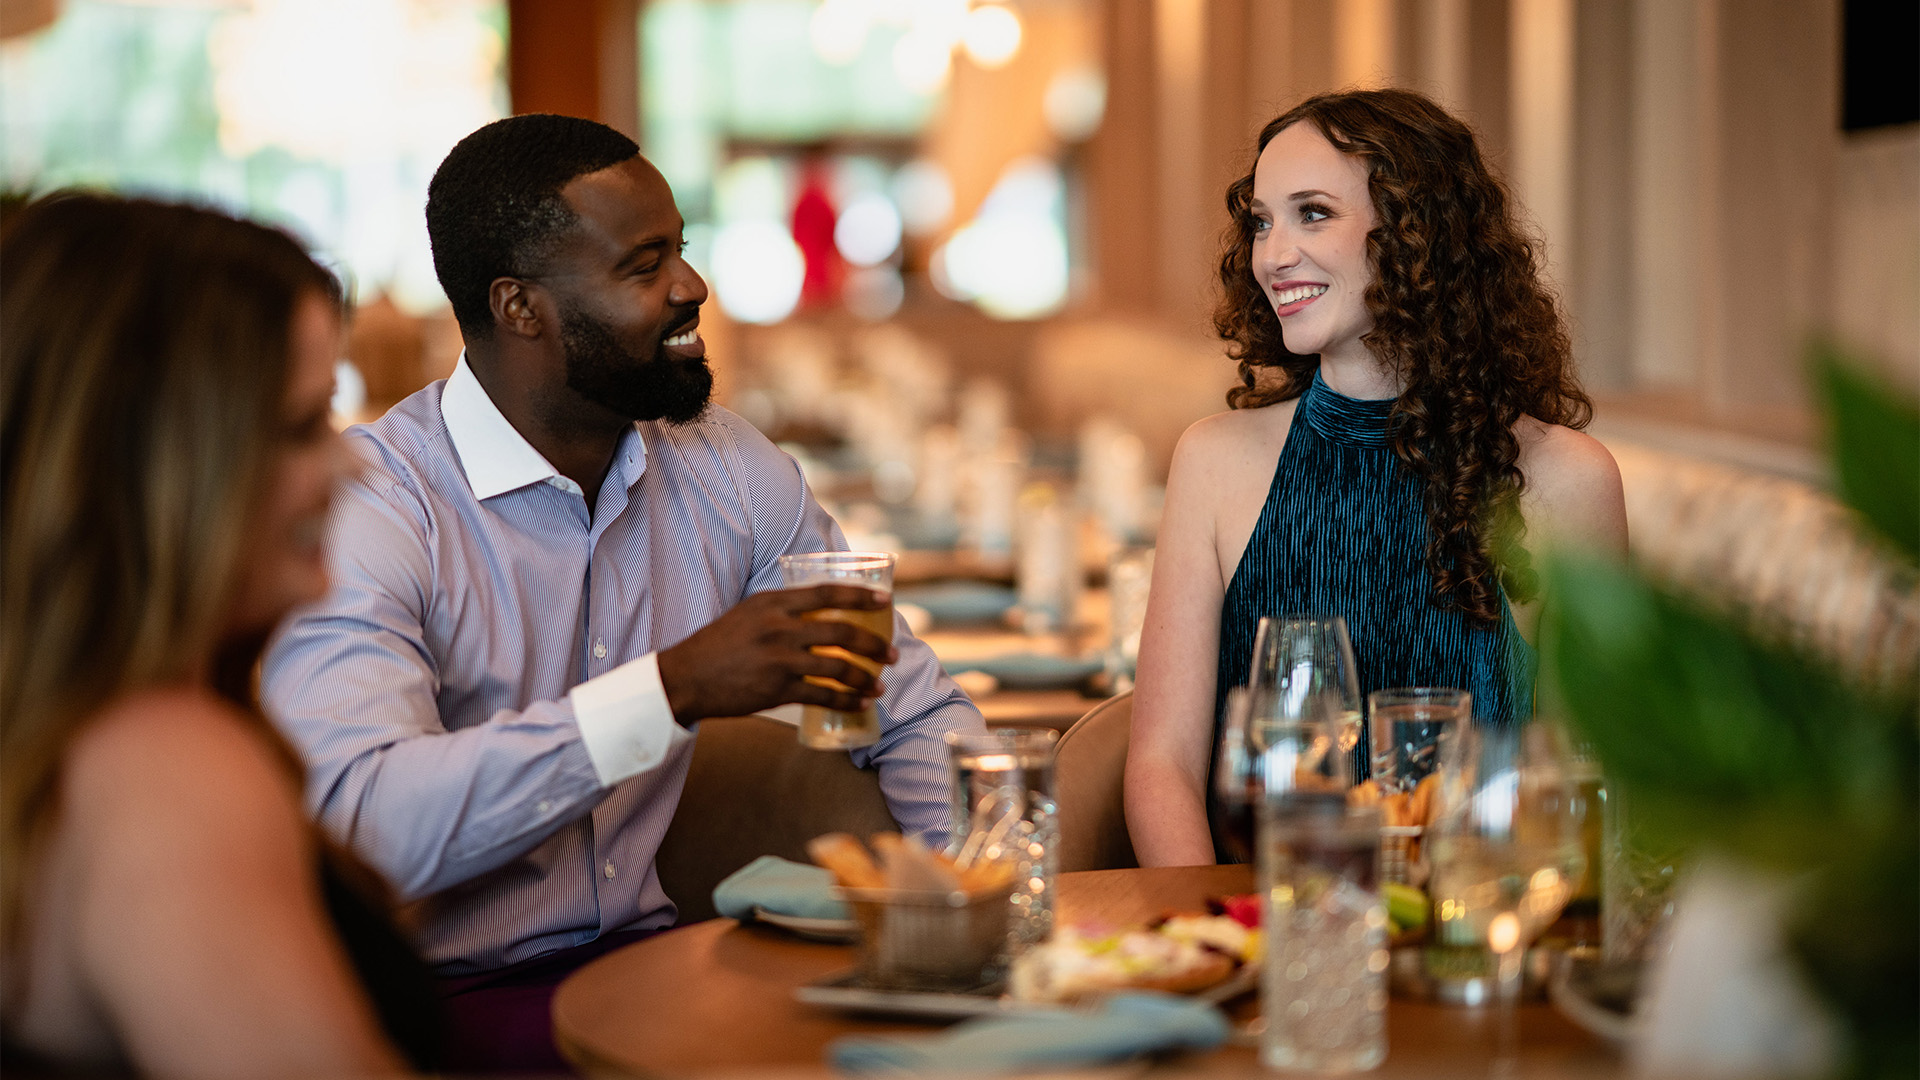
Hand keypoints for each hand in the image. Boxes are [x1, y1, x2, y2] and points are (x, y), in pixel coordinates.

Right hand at [656, 585, 897, 723]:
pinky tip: (860, 703)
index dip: (860, 596)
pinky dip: (846, 701)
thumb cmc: (718, 644)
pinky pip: (823, 696)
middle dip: (873, 645)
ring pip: (837, 668)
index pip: (827, 594)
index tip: (885, 601)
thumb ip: (781, 610)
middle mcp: (780, 628)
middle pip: (841, 633)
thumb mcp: (748, 613)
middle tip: (891, 654)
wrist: (686, 677)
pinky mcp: (777, 690)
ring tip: (879, 684)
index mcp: (774, 603)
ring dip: (865, 677)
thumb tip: (818, 611)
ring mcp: (780, 660)